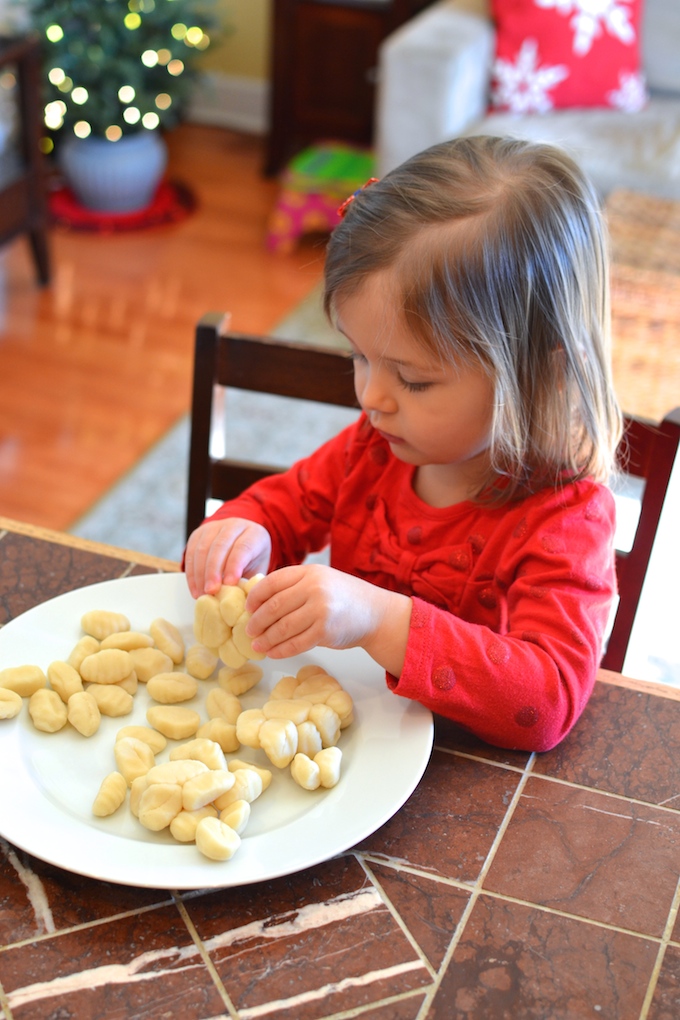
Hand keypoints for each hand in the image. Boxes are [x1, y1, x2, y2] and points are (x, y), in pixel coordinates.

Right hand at [184, 518, 271, 597]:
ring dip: (200, 574)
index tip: (229, 584)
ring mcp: (214, 527)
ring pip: (203, 548)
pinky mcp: (198, 534)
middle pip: (220, 546)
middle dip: (214, 571)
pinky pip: (191, 552)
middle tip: (211, 591)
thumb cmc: (252, 560)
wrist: (242, 543)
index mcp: (253, 534)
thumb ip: (250, 581)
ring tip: (201, 594)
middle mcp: (234, 526)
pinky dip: (191, 573)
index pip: (243, 547)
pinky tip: (195, 589)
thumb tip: (242, 599)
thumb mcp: (258, 568)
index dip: (234, 565)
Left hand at [244, 563, 411, 675]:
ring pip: (282, 628)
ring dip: (266, 639)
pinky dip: (280, 650)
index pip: (272, 583)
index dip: (255, 597)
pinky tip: (273, 653)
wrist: (375, 613)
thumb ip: (295, 585)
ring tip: (257, 645)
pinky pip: (295, 644)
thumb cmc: (344, 597)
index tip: (248, 608)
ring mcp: (320, 610)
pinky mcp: (325, 632)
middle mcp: (314, 588)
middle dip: (256, 621)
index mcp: (309, 572)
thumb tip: (259, 599)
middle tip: (248, 630)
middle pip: (273, 607)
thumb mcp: (321, 580)